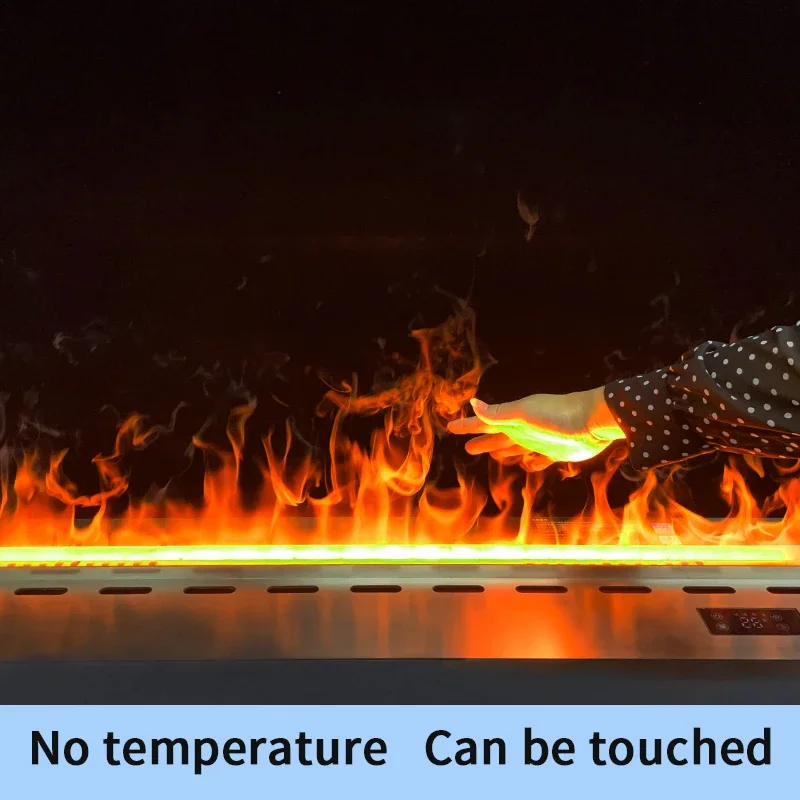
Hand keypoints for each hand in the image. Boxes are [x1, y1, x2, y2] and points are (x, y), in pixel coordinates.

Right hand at [447, 386, 624, 465]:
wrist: (593, 422)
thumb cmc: (557, 416)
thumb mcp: (523, 414)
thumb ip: (498, 413)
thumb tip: (472, 403)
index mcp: (514, 419)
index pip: (485, 423)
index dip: (469, 425)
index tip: (452, 427)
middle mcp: (525, 429)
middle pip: (498, 437)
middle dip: (482, 440)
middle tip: (467, 447)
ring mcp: (540, 441)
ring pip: (515, 447)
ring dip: (503, 451)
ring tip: (492, 454)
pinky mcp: (556, 452)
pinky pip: (538, 459)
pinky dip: (531, 462)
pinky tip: (528, 465)